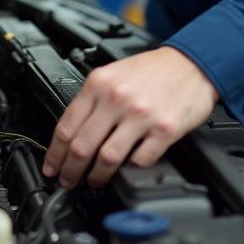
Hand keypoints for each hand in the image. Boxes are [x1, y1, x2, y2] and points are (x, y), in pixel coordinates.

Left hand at [42, 46, 219, 189]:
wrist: (191, 63)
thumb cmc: (152, 70)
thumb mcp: (113, 73)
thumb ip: (93, 100)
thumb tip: (71, 134)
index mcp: (99, 83)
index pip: (66, 126)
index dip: (55, 154)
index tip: (52, 167)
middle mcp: (117, 98)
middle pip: (82, 146)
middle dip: (70, 171)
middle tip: (68, 180)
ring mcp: (141, 115)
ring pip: (107, 158)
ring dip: (97, 176)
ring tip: (95, 180)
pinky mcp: (164, 130)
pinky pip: (140, 161)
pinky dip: (131, 170)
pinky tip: (127, 170)